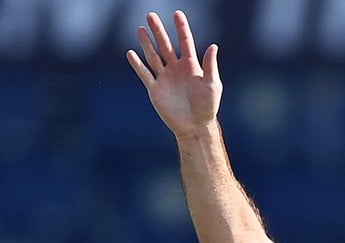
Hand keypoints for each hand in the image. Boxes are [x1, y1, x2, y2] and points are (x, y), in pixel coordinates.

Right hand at [127, 10, 220, 138]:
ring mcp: (165, 78)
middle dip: (159, 31)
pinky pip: (145, 74)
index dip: (181, 28)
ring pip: (153, 56)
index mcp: (191, 66)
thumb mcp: (212, 85)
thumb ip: (211, 66)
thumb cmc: (207, 107)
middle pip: (166, 45)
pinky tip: (131, 53)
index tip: (177, 13)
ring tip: (140, 29)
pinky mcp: (155, 89)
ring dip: (147, 43)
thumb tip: (213, 46)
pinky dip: (137, 64)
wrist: (195, 126)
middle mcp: (176, 69)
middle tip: (151, 15)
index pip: (185, 42)